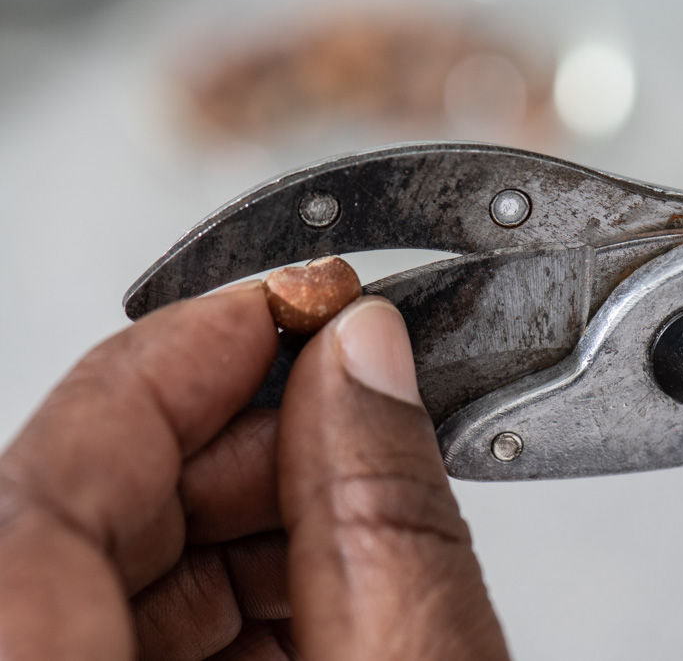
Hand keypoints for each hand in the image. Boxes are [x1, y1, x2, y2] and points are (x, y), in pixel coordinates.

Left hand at [0, 284, 508, 658]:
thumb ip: (386, 522)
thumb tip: (366, 360)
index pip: (46, 492)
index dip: (167, 367)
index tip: (273, 307)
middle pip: (78, 524)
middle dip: (230, 443)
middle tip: (345, 401)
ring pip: (107, 580)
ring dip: (241, 524)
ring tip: (356, 500)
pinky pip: (125, 641)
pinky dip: (230, 601)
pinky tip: (324, 586)